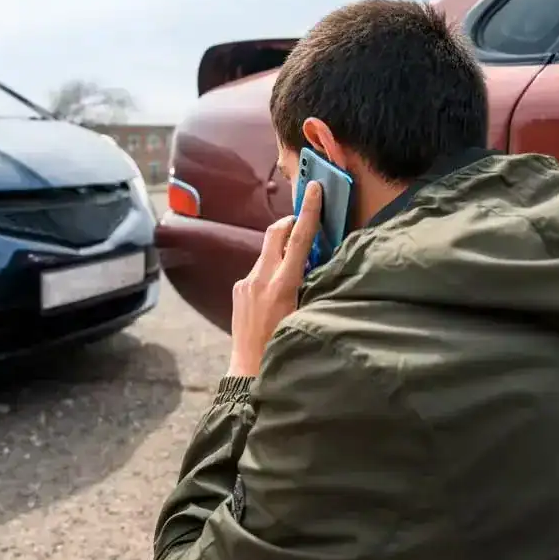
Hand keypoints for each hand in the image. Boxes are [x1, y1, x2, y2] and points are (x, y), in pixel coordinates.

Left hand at [229, 181, 321, 376]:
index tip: (314, 188)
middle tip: (306, 223)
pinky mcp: (238, 290)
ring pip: (268, 253)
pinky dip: (272, 270)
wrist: (249, 371)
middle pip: (276, 233)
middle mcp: (259, 279)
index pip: (298, 240)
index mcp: (281, 285)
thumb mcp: (306, 316)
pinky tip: (280, 291)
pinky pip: (259, 270)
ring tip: (298, 269)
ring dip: (283, 251)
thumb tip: (320, 263)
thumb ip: (312, 286)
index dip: (309, 211)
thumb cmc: (284, 349)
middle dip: (291, 222)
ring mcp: (245, 283)